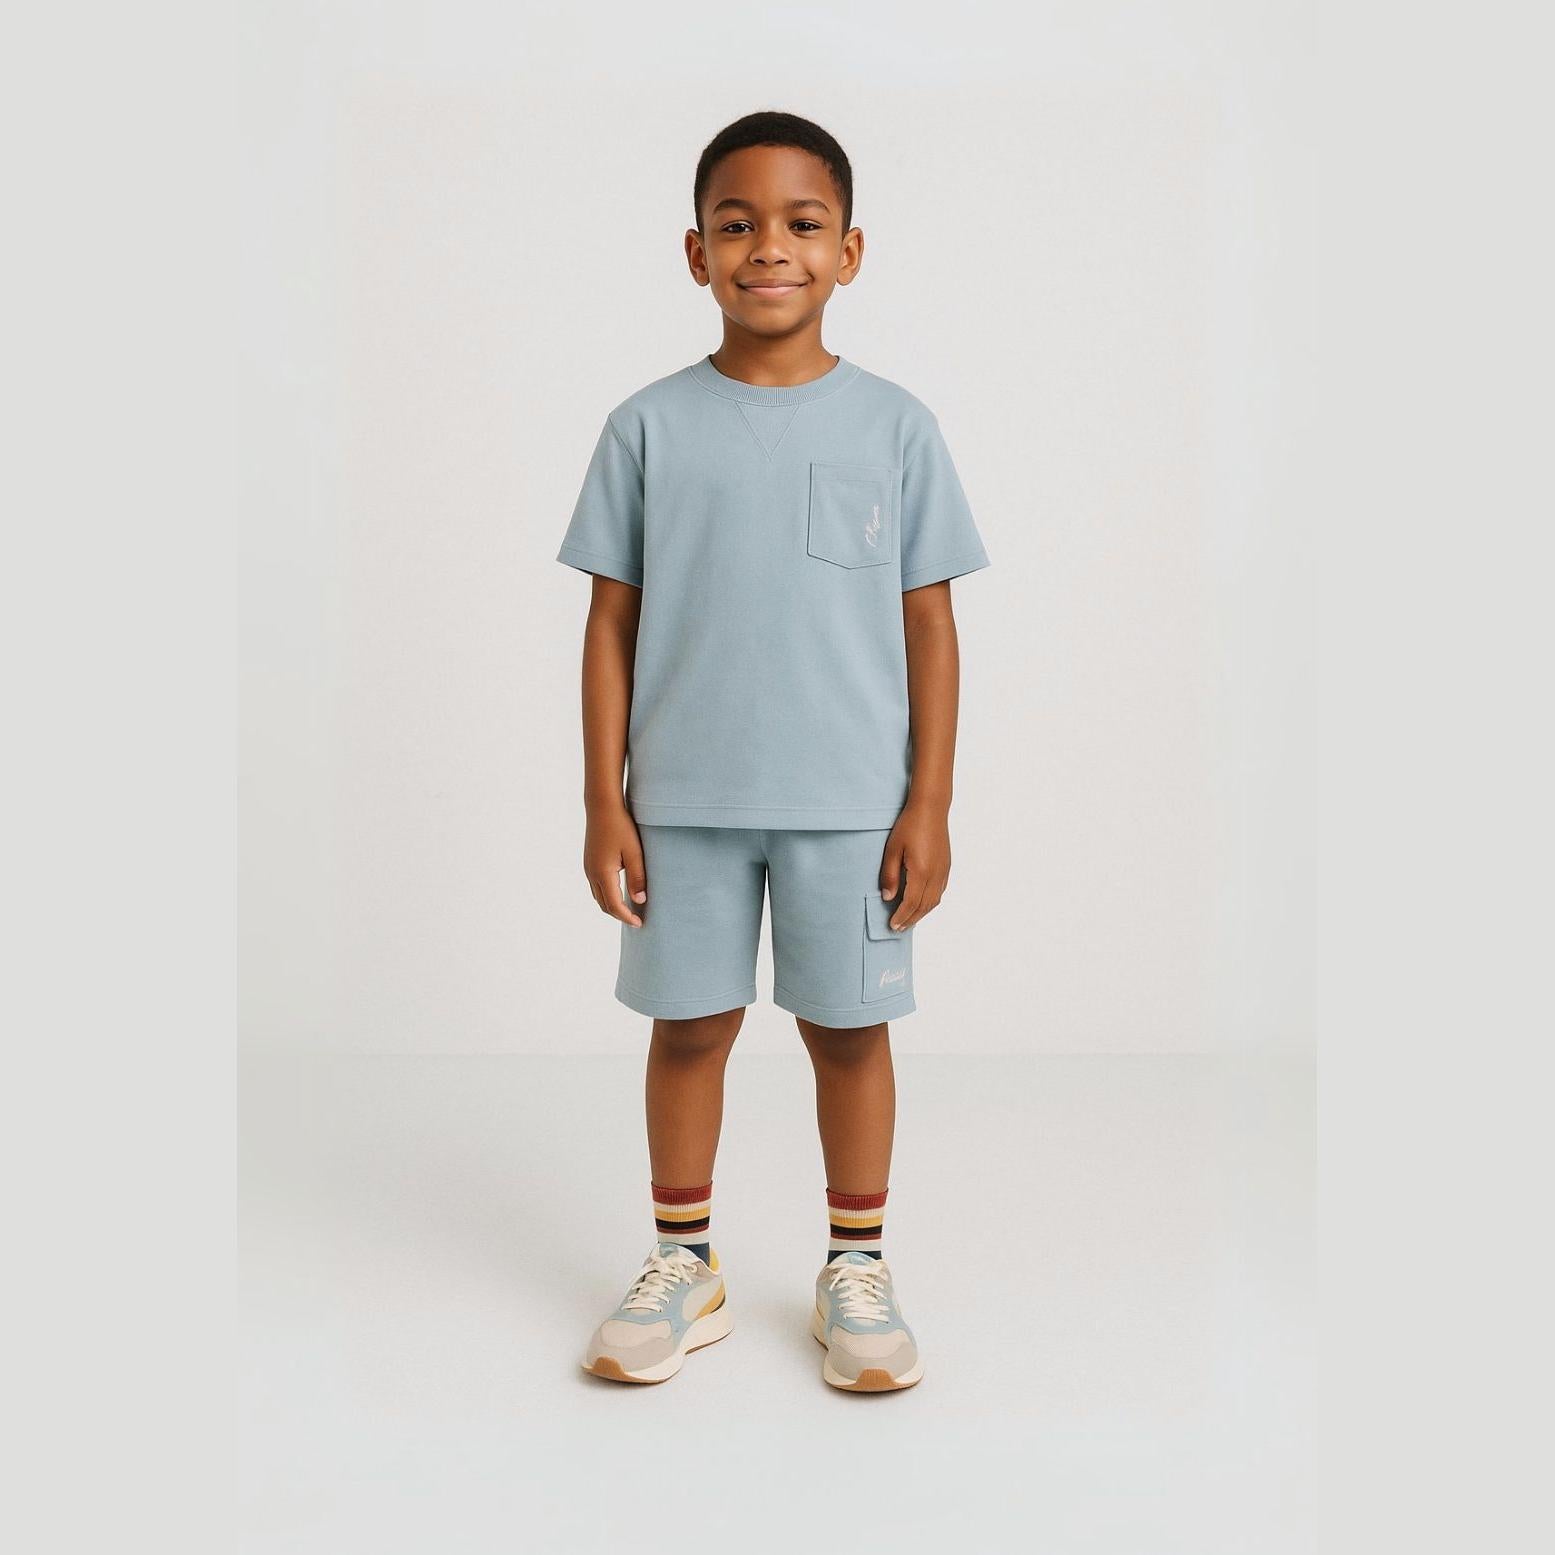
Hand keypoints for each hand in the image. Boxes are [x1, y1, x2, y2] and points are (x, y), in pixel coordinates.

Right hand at [584, 802, 647, 925]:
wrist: (602, 807)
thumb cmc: (621, 826)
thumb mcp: (634, 852)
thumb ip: (637, 878)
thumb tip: (640, 900)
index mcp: (603, 873)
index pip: (614, 905)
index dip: (627, 917)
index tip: (639, 923)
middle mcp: (592, 873)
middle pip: (604, 905)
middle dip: (619, 915)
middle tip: (636, 919)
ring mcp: (588, 868)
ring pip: (598, 897)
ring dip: (612, 906)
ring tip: (629, 909)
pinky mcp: (589, 862)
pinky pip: (596, 886)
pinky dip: (607, 895)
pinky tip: (619, 892)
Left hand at [878, 800, 950, 929]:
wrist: (930, 809)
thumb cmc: (909, 826)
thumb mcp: (892, 849)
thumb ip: (889, 875)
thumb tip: (888, 897)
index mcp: (921, 872)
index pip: (911, 903)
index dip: (901, 917)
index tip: (892, 925)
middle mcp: (935, 875)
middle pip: (924, 906)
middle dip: (911, 919)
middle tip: (898, 928)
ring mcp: (943, 871)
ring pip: (934, 901)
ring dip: (921, 913)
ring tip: (909, 920)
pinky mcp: (946, 866)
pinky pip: (939, 891)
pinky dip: (930, 903)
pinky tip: (921, 903)